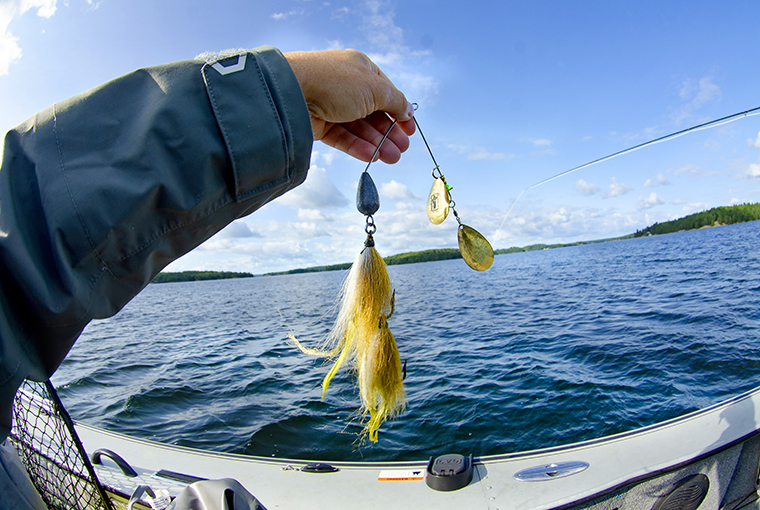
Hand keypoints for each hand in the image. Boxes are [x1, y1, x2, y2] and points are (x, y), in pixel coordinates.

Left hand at [284, 49, 415, 163]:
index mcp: (360, 69)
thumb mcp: (374, 88)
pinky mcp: (320, 125)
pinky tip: (373, 156)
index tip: (409, 127)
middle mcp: (346, 86)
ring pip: (360, 128)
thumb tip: (408, 110)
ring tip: (392, 157)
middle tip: (403, 148)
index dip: (399, 110)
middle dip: (390, 131)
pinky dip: (359, 147)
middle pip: (374, 113)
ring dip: (378, 143)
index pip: (385, 91)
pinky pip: (344, 138)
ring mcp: (332, 106)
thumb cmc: (332, 80)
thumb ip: (395, 101)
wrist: (292, 91)